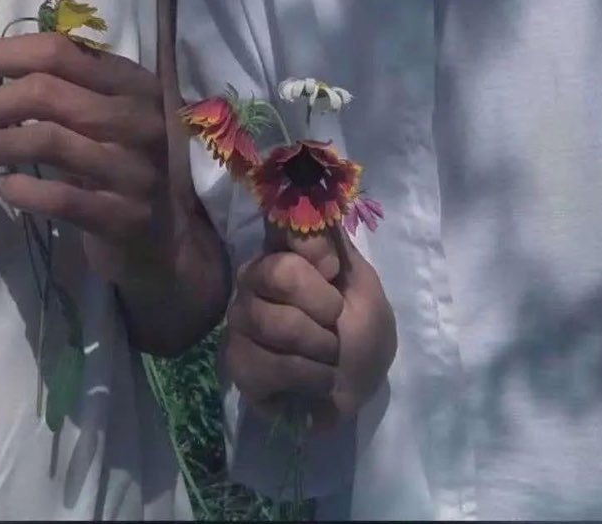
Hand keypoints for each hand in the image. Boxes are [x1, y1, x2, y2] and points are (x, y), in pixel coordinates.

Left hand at [0, 32, 170, 287]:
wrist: (170, 236)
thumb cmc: (126, 162)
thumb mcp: (112, 113)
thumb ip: (71, 86)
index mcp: (134, 82)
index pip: (57, 51)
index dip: (0, 54)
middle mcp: (139, 119)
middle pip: (45, 91)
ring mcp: (133, 169)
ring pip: (46, 138)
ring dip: (0, 144)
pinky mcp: (122, 216)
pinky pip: (57, 197)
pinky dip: (20, 190)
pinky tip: (7, 188)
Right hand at [223, 223, 395, 430]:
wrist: (358, 390)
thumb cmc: (362, 333)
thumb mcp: (364, 287)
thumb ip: (338, 248)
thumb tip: (313, 212)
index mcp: (283, 253)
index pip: (278, 223)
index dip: (312, 246)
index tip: (333, 268)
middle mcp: (253, 279)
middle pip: (277, 273)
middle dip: (323, 306)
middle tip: (336, 322)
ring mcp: (241, 320)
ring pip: (272, 322)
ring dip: (319, 346)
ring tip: (330, 357)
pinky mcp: (237, 362)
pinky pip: (267, 364)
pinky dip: (307, 377)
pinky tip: (316, 380)